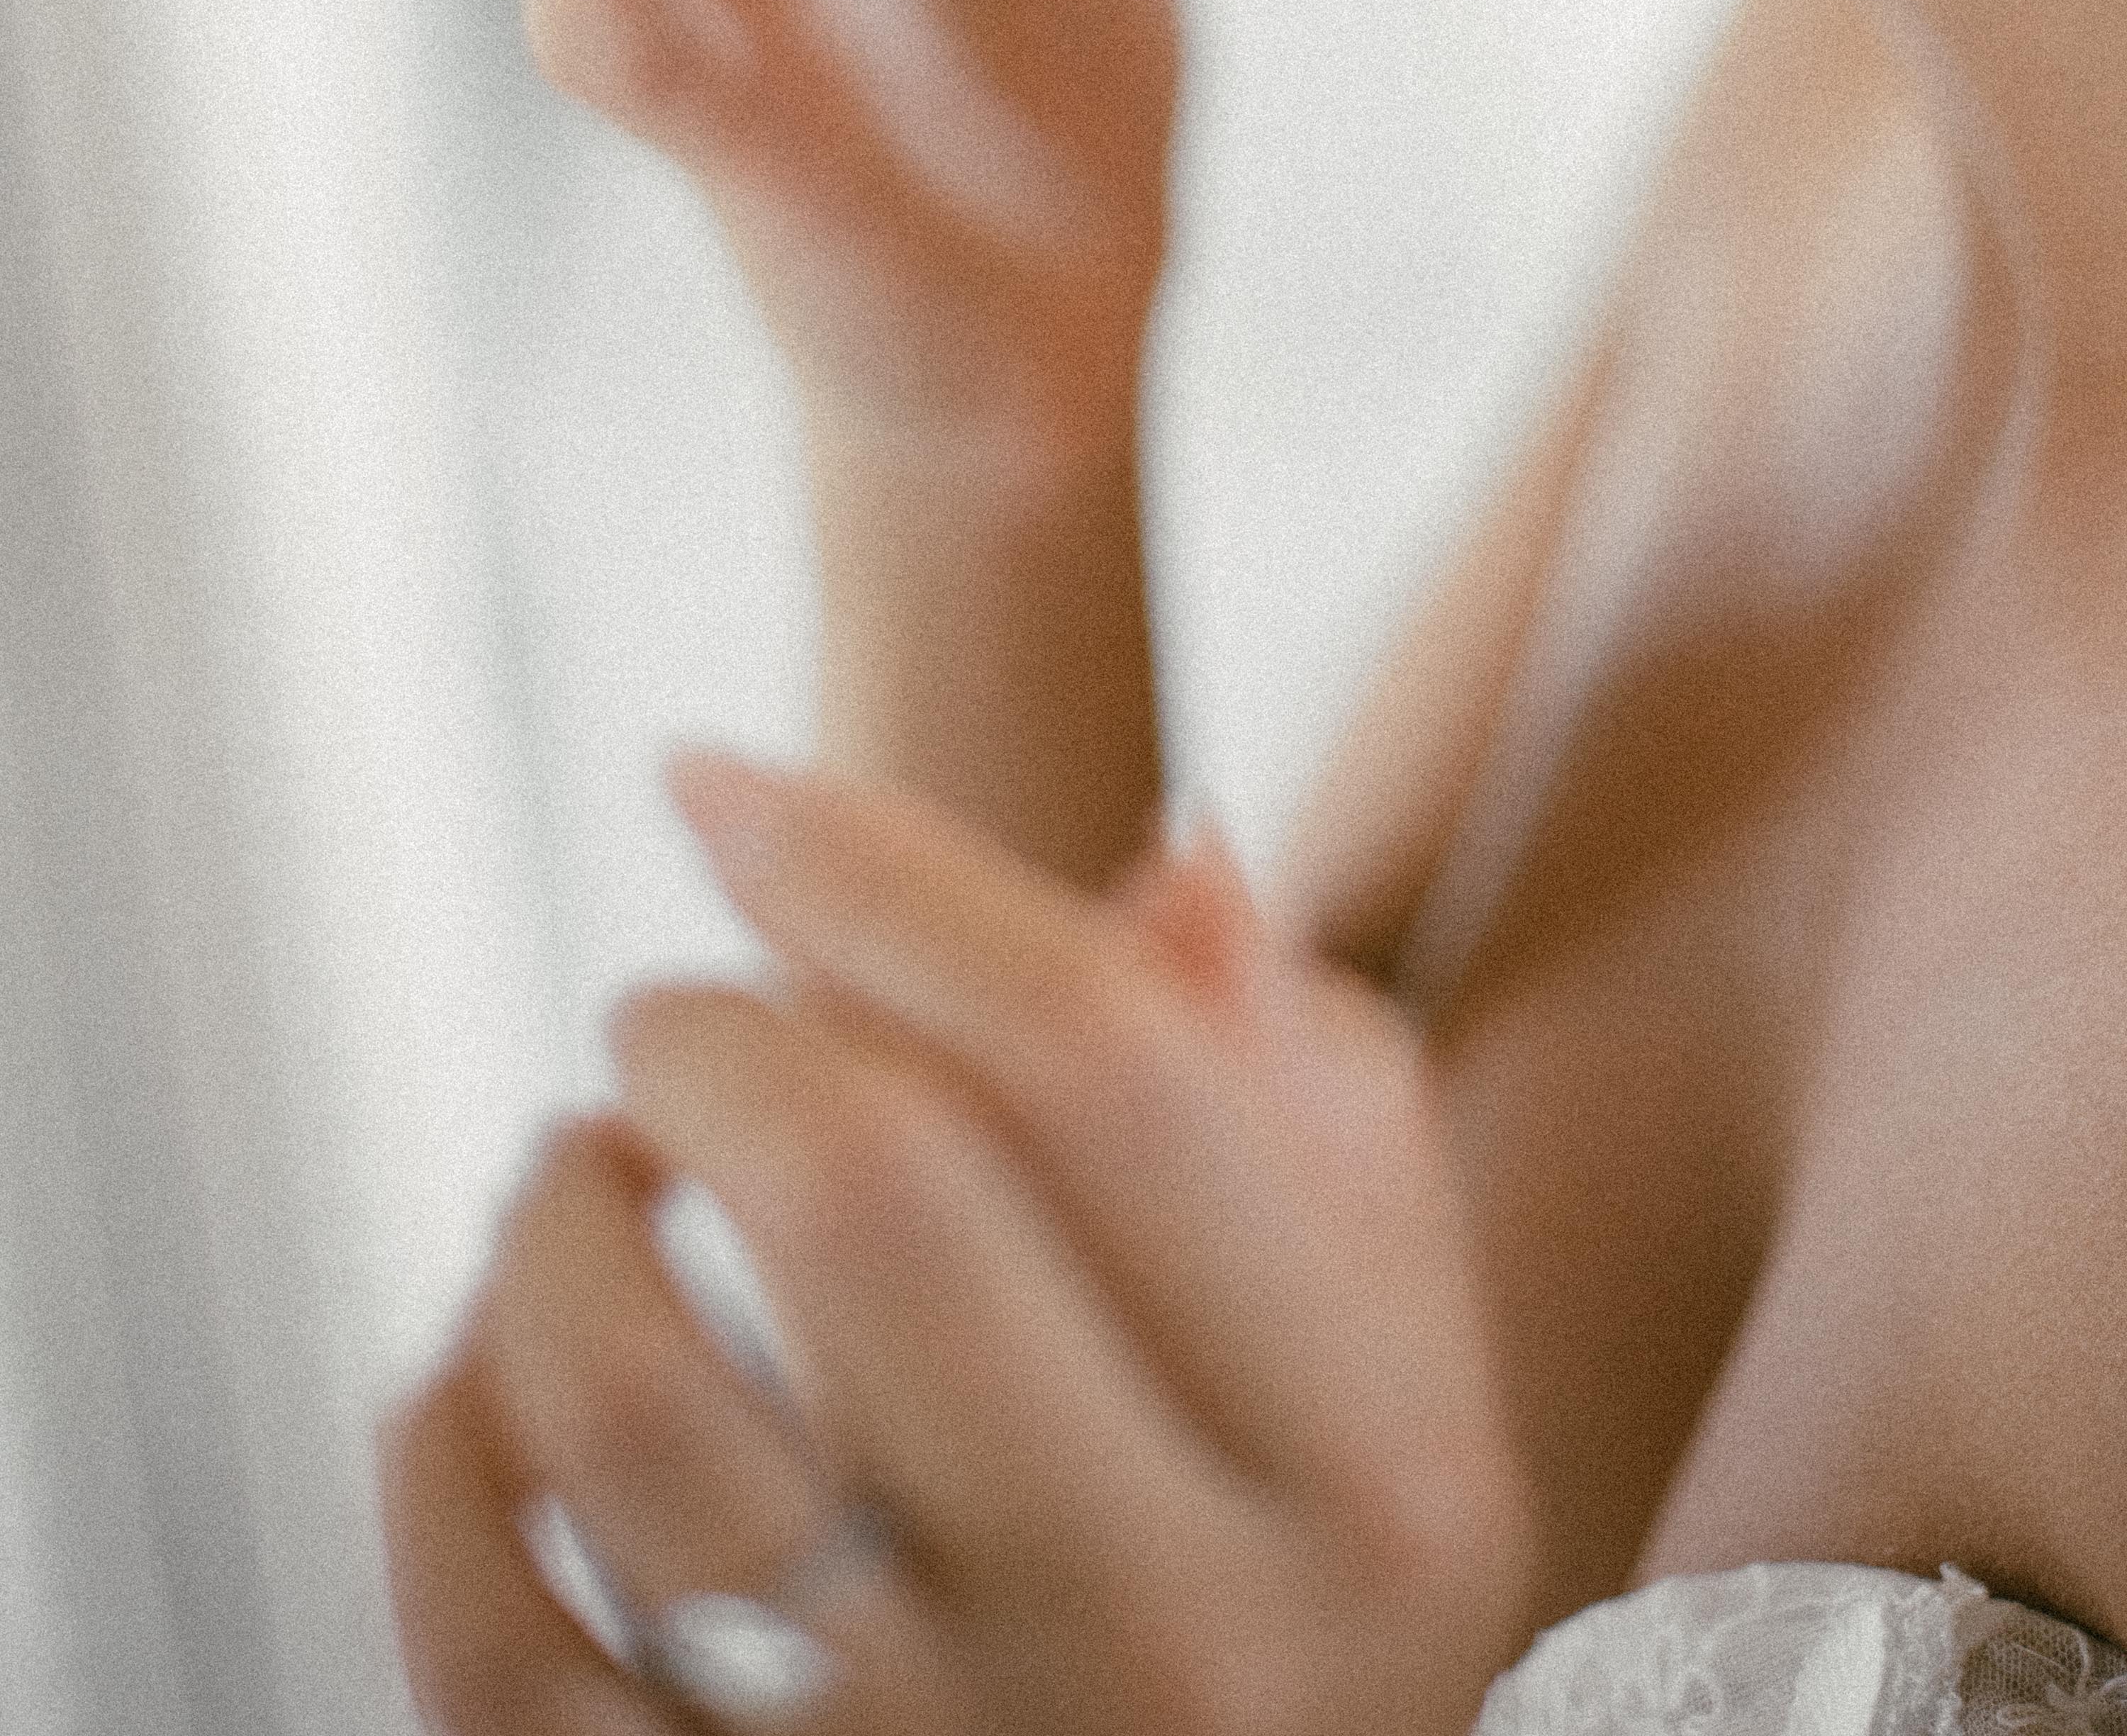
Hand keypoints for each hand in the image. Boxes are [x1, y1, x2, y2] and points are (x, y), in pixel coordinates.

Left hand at [379, 765, 1537, 1735]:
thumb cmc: (1275, 1565)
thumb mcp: (1377, 1351)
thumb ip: (1300, 1100)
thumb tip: (1172, 866)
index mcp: (1369, 1483)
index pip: (1112, 1063)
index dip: (883, 866)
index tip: (719, 784)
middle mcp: (1177, 1648)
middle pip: (876, 1193)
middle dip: (716, 1028)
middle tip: (676, 1010)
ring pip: (642, 1414)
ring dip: (557, 1225)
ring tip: (588, 1168)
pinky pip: (487, 1641)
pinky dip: (443, 1449)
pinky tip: (488, 1360)